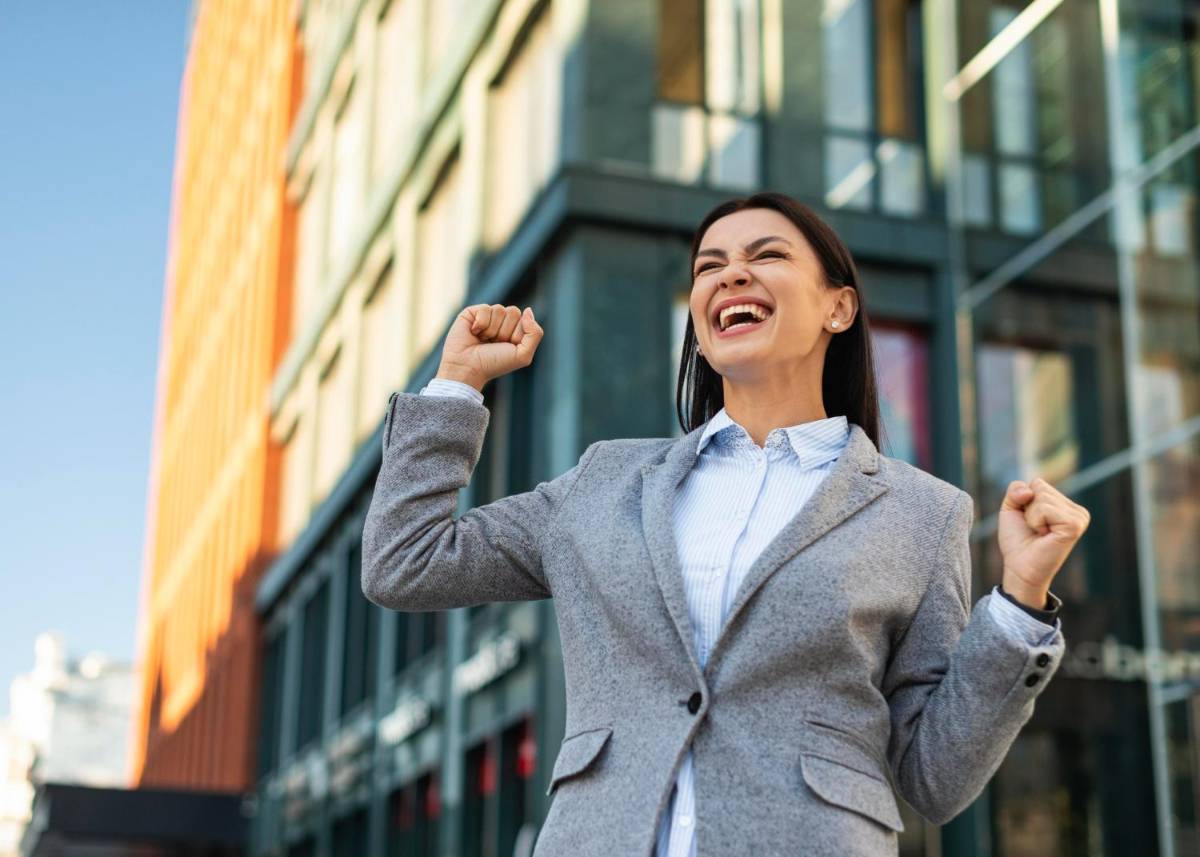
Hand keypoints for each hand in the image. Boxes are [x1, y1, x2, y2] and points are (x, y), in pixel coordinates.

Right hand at [435, 303, 543, 390]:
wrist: (468, 368)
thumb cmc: (494, 364)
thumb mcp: (523, 355)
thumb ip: (535, 333)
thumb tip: (528, 310)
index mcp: (514, 331)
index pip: (525, 319)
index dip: (516, 334)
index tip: (506, 347)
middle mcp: (501, 323)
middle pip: (514, 311)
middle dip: (505, 331)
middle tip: (494, 343)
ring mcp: (486, 317)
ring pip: (499, 309)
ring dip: (492, 329)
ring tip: (483, 340)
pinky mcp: (472, 313)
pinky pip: (485, 308)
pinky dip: (481, 323)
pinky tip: (474, 332)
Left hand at [998, 478, 1090, 607]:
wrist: (1019, 567)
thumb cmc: (1017, 541)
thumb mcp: (1011, 509)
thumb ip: (1016, 489)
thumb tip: (1029, 491)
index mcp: (1065, 505)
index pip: (1037, 483)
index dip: (1023, 501)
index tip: (1029, 522)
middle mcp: (1076, 510)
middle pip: (1039, 486)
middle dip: (1027, 508)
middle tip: (1034, 530)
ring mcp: (1079, 517)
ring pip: (1041, 496)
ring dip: (1031, 516)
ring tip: (1039, 533)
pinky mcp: (1075, 525)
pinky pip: (1044, 508)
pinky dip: (1036, 521)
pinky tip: (1044, 535)